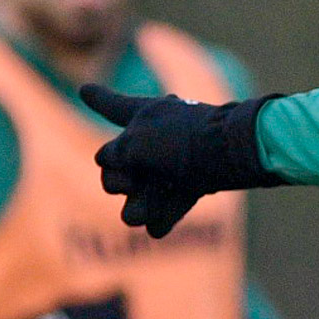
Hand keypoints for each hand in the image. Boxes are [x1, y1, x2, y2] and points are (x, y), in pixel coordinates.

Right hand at [81, 86, 277, 237]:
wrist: (233, 153)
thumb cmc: (182, 141)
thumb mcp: (136, 142)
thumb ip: (114, 153)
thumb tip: (109, 165)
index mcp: (143, 115)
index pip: (112, 106)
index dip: (98, 99)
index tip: (86, 90)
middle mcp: (156, 137)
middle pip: (120, 166)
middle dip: (118, 180)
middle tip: (131, 183)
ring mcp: (174, 162)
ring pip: (142, 191)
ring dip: (138, 205)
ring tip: (141, 216)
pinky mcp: (194, 184)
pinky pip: (169, 204)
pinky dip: (164, 215)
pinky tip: (158, 228)